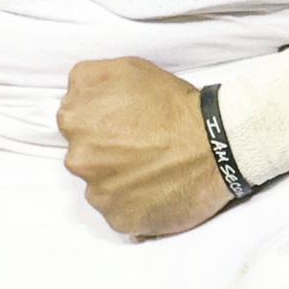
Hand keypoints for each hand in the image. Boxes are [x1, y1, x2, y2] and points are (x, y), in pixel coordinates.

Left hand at [59, 56, 232, 237]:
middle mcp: (78, 159)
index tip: (123, 123)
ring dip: (118, 178)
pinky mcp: (120, 220)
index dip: (100, 120)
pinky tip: (154, 187)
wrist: (215, 144)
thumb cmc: (173, 104)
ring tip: (151, 167)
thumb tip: (73, 96)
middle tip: (140, 144)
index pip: (73, 121)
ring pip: (100, 185)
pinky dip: (133, 202)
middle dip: (105, 150)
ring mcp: (98, 193)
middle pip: (84, 155)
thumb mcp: (126, 68)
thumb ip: (87, 79)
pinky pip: (119, 211)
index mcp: (74, 120)